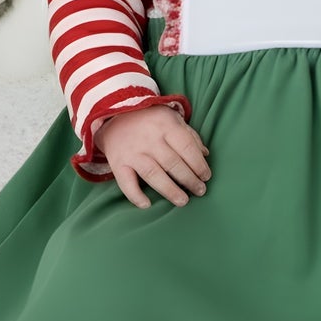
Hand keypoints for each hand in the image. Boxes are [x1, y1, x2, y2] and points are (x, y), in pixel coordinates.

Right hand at [95, 106, 210, 208]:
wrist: (114, 115)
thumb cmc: (150, 120)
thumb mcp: (172, 118)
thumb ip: (189, 135)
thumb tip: (205, 154)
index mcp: (165, 124)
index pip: (187, 147)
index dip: (199, 165)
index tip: (206, 177)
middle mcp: (149, 138)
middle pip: (173, 163)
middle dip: (190, 180)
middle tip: (200, 191)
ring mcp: (132, 151)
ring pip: (153, 174)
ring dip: (170, 190)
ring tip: (183, 201)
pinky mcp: (118, 162)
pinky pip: (126, 182)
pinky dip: (135, 195)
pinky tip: (147, 205)